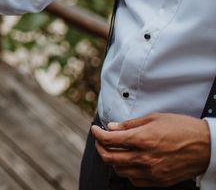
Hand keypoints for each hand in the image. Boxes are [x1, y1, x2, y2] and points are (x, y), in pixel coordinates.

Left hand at [92, 113, 209, 186]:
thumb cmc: (182, 128)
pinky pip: (134, 180)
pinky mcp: (158, 181)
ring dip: (113, 160)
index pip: (108, 140)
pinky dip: (127, 171)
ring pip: (120, 170)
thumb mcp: (155, 118)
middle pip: (109, 158)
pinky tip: (130, 162)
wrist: (207, 147)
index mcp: (142, 139)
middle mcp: (144, 158)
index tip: (95, 129)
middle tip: (100, 140)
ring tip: (115, 150)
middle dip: (100, 148)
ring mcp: (151, 172)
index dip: (97, 134)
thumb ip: (130, 125)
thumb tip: (112, 127)